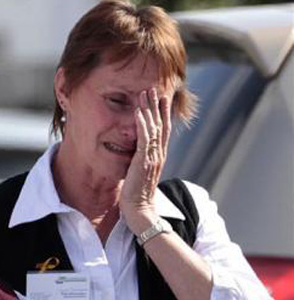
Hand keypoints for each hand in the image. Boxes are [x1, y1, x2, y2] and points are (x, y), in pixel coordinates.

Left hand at [120, 88, 171, 233]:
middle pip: (160, 125)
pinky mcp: (143, 162)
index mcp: (158, 157)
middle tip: (154, 88)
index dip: (163, 114)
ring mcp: (152, 158)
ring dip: (149, 109)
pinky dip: (142, 125)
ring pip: (153, 128)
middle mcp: (158, 155)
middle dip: (157, 106)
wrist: (140, 211)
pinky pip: (144, 140)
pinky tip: (140, 113)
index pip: (163, 131)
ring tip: (146, 93)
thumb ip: (141, 162)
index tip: (161, 98)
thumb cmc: (137, 196)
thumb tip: (137, 155)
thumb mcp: (140, 174)